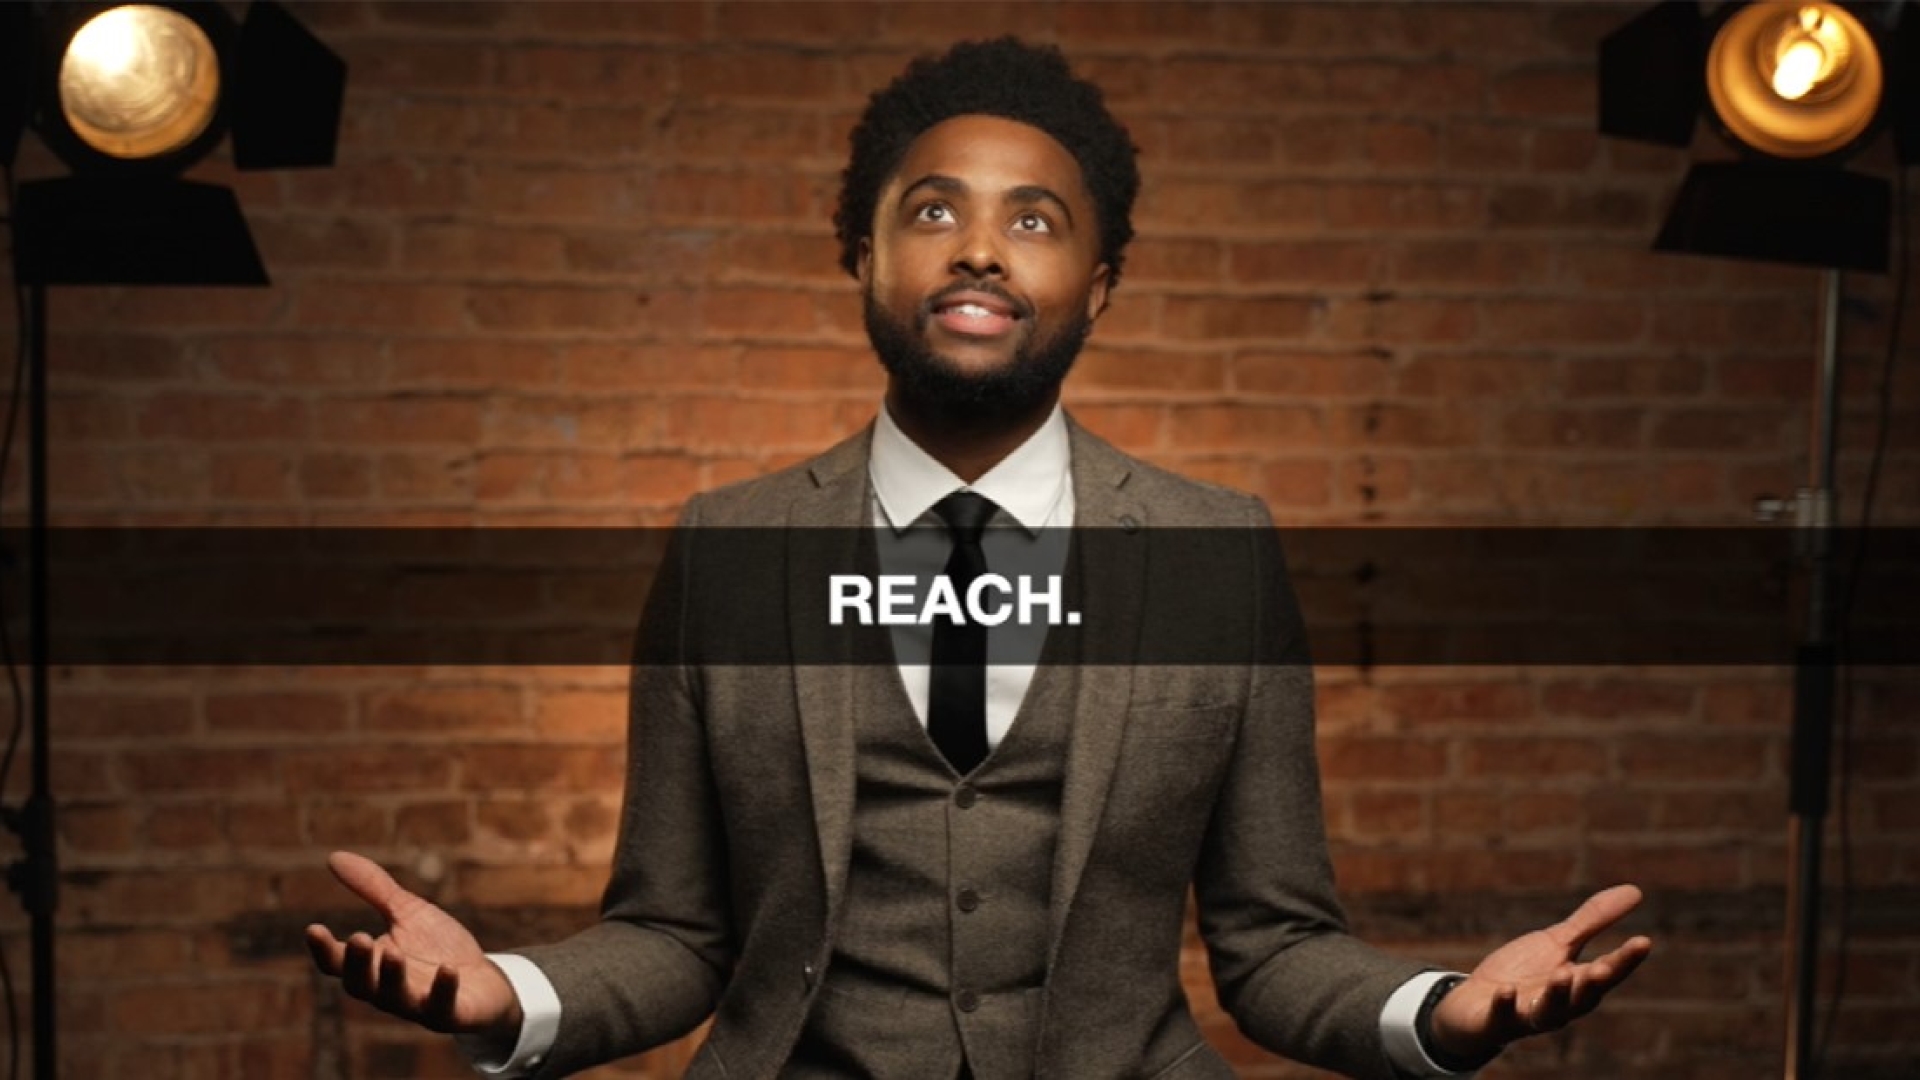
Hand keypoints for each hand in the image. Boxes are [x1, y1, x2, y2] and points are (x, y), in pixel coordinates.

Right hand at [305, 851, 523, 1038]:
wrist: (485, 981)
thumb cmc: (438, 947)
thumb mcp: (406, 912)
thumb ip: (374, 889)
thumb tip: (334, 857)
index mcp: (372, 965)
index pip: (338, 962)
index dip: (324, 949)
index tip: (314, 928)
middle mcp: (387, 990)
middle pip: (361, 983)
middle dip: (357, 963)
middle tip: (359, 938)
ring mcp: (417, 1004)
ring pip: (395, 998)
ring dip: (391, 977)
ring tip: (392, 953)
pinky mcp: (450, 1014)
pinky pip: (442, 1007)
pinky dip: (443, 990)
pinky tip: (447, 970)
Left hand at [1427, 884, 1653, 1062]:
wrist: (1477, 1004)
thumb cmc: (1525, 974)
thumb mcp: (1558, 943)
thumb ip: (1593, 922)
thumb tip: (1636, 891)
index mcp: (1578, 985)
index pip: (1608, 973)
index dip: (1625, 960)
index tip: (1644, 941)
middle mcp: (1560, 1005)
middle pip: (1583, 997)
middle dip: (1594, 983)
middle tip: (1604, 967)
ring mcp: (1528, 1014)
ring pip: (1548, 1012)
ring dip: (1556, 995)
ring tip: (1563, 974)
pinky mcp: (1496, 1020)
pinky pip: (1502, 1016)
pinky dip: (1505, 1005)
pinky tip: (1505, 991)